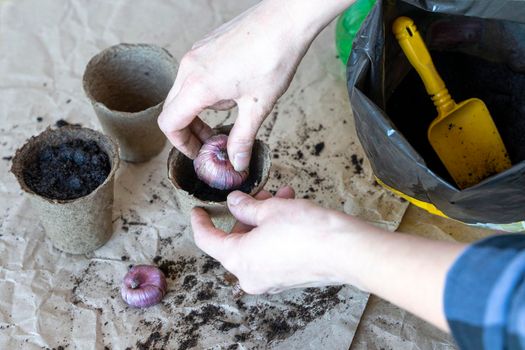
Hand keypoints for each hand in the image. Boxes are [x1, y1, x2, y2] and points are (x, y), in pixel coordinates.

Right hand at [158, 0, 352, 170]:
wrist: (285, 20)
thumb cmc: (273, 57)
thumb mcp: (258, 106)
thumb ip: (242, 139)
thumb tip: (237, 162)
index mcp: (198, 86)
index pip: (169, 124)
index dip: (181, 144)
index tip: (200, 152)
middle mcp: (189, 68)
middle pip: (172, 109)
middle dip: (188, 131)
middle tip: (212, 142)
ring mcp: (195, 54)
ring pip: (182, 92)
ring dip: (197, 112)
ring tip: (227, 116)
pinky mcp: (204, 46)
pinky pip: (192, 76)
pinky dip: (203, 93)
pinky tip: (230, 92)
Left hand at [191, 186, 358, 293]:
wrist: (346, 250)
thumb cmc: (307, 231)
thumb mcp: (270, 210)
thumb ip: (246, 206)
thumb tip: (235, 202)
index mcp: (238, 260)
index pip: (207, 240)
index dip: (201, 222)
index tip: (198, 211)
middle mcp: (251, 276)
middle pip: (235, 240)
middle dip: (246, 214)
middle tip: (258, 194)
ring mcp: (270, 279)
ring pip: (256, 243)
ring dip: (264, 219)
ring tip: (280, 197)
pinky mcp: (288, 277)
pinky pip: (272, 251)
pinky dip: (275, 232)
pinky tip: (291, 209)